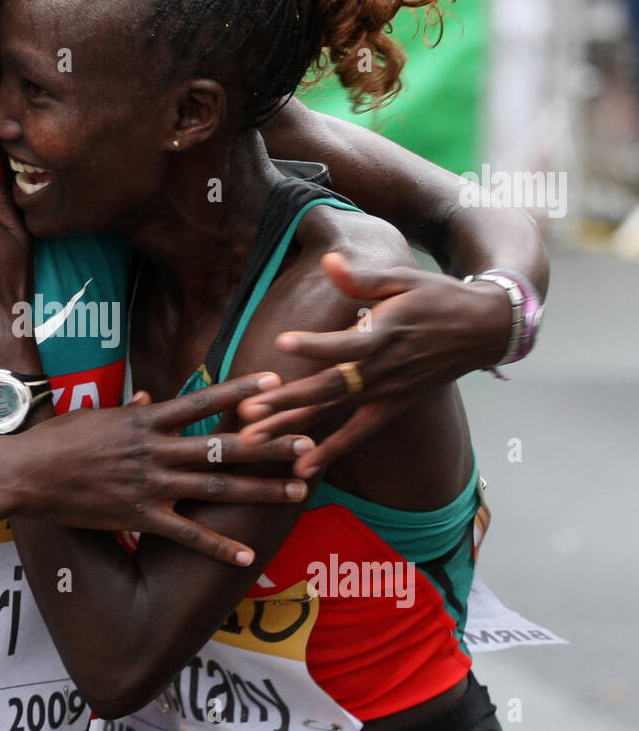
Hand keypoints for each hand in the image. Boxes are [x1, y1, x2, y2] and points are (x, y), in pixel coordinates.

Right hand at [12, 375, 315, 564]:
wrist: (24, 473)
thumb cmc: (57, 440)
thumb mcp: (96, 415)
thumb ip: (132, 411)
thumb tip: (154, 400)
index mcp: (147, 421)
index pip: (204, 400)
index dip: (241, 390)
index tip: (275, 381)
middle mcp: (156, 450)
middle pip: (224, 445)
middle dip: (270, 445)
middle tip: (308, 443)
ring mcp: (150, 484)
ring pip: (216, 487)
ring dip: (260, 490)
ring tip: (297, 493)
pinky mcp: (138, 516)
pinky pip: (187, 534)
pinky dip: (218, 545)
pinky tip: (246, 555)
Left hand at [236, 251, 512, 475]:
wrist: (483, 329)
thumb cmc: (438, 297)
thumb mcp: (405, 278)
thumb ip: (364, 278)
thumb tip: (329, 260)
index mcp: (386, 332)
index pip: (346, 343)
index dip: (315, 344)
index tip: (281, 341)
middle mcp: (384, 368)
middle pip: (329, 387)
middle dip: (286, 401)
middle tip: (247, 412)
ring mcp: (388, 392)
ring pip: (333, 413)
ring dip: (292, 428)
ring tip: (253, 441)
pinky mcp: (392, 406)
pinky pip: (357, 434)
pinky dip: (330, 452)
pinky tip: (300, 470)